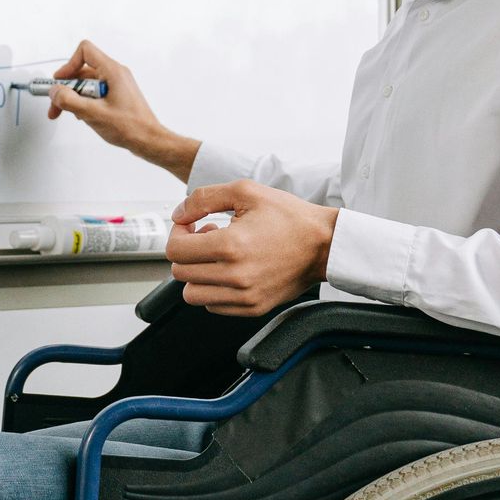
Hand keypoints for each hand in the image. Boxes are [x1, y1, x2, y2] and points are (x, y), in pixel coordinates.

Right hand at [45, 39, 199, 180]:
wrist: (148, 140)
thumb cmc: (130, 127)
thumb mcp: (92, 113)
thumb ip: (69, 101)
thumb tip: (55, 91)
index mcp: (112, 71)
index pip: (85, 51)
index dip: (69, 65)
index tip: (60, 82)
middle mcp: (115, 74)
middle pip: (83, 70)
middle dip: (67, 87)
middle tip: (57, 104)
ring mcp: (117, 85)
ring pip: (87, 83)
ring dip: (75, 97)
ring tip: (72, 113)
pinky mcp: (116, 96)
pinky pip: (95, 92)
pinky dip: (85, 102)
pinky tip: (84, 116)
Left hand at [167, 177, 337, 315]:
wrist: (324, 244)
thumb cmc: (289, 217)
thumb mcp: (245, 191)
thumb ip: (204, 199)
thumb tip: (179, 214)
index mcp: (230, 246)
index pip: (175, 250)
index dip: (177, 233)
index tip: (191, 226)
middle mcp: (235, 276)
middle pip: (180, 272)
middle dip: (187, 252)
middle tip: (206, 237)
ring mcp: (244, 296)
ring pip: (192, 294)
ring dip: (197, 274)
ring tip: (217, 256)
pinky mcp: (253, 308)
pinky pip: (213, 306)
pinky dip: (213, 289)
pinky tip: (230, 270)